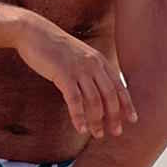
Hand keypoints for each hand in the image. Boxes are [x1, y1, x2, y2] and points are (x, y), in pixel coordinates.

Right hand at [13, 14, 136, 139]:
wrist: (33, 32)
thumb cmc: (53, 46)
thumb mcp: (78, 55)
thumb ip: (90, 68)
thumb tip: (96, 88)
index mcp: (99, 60)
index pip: (119, 86)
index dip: (127, 104)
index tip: (132, 120)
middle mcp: (93, 65)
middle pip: (110, 96)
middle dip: (114, 116)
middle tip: (115, 132)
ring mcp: (79, 69)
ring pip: (94, 100)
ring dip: (97, 120)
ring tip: (97, 134)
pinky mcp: (63, 74)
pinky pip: (75, 100)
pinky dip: (79, 116)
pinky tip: (80, 128)